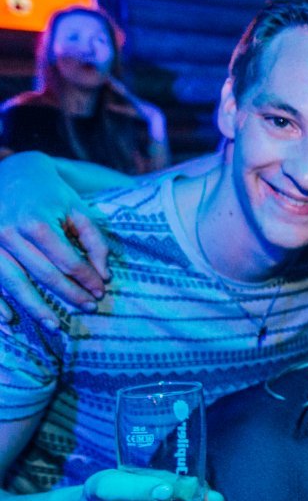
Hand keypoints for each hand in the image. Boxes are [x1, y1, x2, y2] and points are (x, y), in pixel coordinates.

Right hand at [0, 152, 109, 327]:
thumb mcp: (78, 210)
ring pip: (13, 283)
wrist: (13, 173)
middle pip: (43, 274)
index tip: (101, 292)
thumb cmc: (52, 194)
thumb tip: (105, 275)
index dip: (86, 279)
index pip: (67, 261)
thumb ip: (95, 241)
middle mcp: (9, 233)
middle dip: (68, 295)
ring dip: (34, 308)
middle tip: (89, 310)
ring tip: (56, 327)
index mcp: (36, 222)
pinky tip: (10, 321)